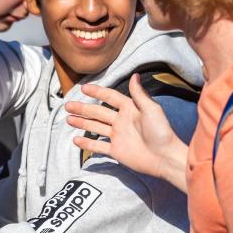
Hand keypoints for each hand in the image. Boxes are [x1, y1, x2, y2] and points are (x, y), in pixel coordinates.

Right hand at [65, 75, 188, 190]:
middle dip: (83, 108)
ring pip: (95, 127)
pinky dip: (87, 143)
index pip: (110, 97)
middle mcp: (121, 121)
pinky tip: (76, 139)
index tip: (84, 88)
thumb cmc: (162, 132)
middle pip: (98, 112)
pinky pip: (98, 146)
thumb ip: (139, 94)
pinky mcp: (116, 151)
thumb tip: (134, 75)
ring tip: (68, 119)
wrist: (165, 157)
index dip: (97, 92)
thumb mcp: (152, 109)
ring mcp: (117, 136)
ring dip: (82, 123)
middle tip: (68, 105)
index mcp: (129, 109)